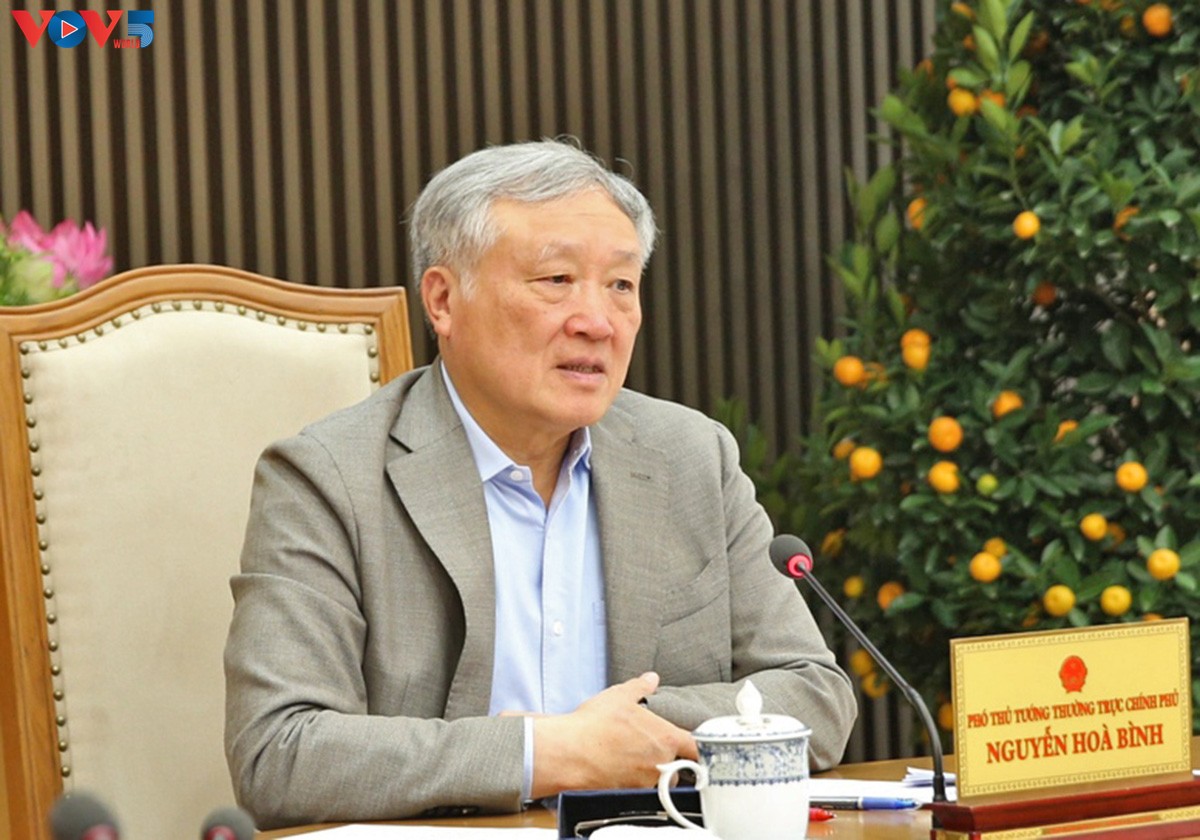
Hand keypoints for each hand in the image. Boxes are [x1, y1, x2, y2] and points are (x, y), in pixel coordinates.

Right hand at [529, 672, 697, 796]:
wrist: (569, 754)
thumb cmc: (595, 725)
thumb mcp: (619, 697)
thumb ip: (640, 687)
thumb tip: (651, 678)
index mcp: (665, 738)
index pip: (696, 747)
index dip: (696, 747)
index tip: (693, 747)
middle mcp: (661, 764)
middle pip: (677, 769)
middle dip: (667, 763)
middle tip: (647, 751)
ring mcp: (645, 783)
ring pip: (657, 783)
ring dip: (650, 775)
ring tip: (628, 762)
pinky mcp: (629, 797)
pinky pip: (637, 793)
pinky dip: (631, 785)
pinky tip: (616, 773)